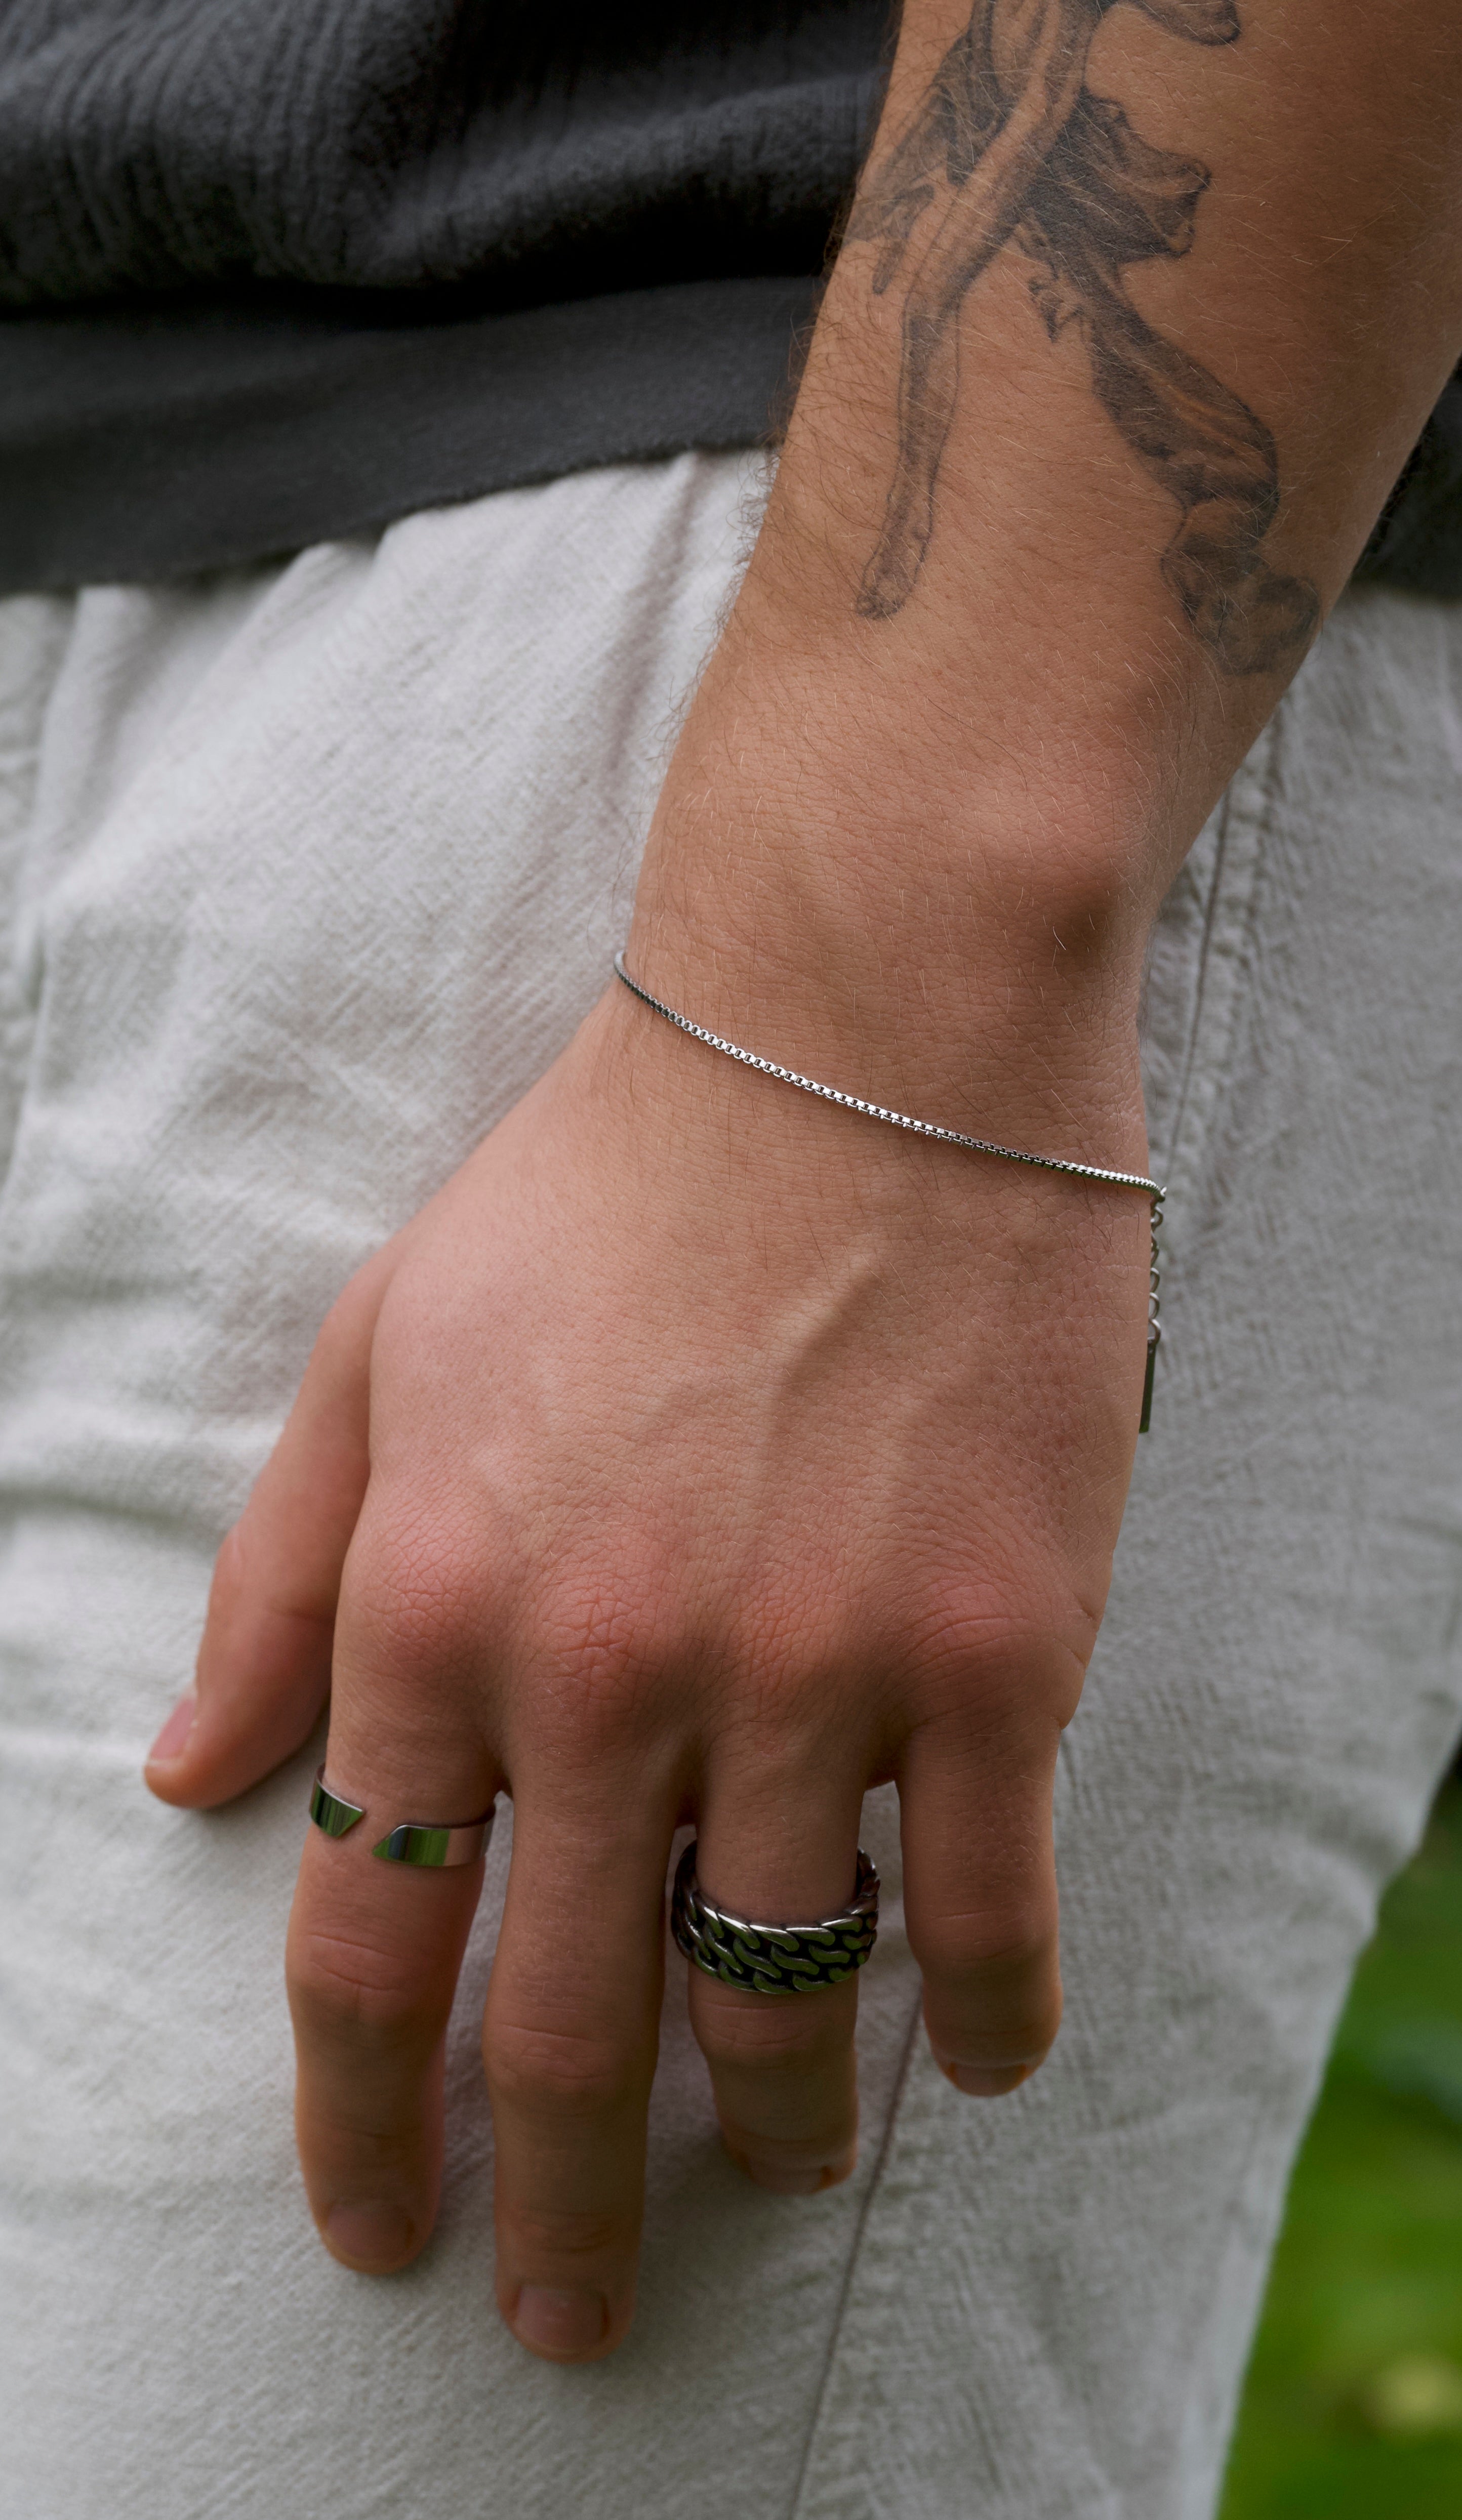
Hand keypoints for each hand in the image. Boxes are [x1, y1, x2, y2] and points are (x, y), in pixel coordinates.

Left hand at [145, 962, 1151, 2363]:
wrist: (859, 1041)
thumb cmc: (605, 1188)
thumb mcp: (376, 1352)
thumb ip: (276, 1579)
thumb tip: (190, 1778)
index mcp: (439, 1603)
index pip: (365, 1941)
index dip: (358, 2123)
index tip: (379, 2229)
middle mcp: (612, 1670)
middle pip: (555, 2026)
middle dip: (554, 2213)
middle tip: (564, 2322)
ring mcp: (815, 1669)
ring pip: (776, 1995)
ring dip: (770, 2127)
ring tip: (770, 2175)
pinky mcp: (995, 1648)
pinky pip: (986, 1907)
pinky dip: (979, 2019)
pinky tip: (968, 2067)